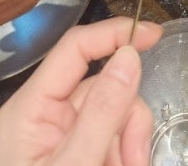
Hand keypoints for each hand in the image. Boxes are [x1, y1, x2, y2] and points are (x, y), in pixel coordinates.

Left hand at [0, 19, 161, 165]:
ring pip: (115, 116)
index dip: (114, 34)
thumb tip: (130, 55)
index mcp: (31, 109)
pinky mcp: (78, 157)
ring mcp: (62, 140)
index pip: (75, 49)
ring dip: (131, 145)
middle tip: (136, 158)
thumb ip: (102, 113)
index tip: (155, 35)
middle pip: (103, 87)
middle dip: (128, 118)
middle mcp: (46, 117)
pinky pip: (114, 141)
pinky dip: (127, 156)